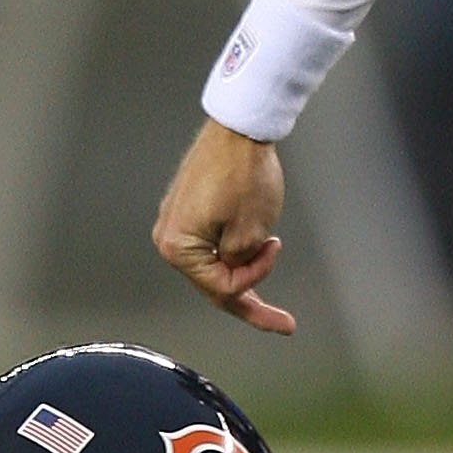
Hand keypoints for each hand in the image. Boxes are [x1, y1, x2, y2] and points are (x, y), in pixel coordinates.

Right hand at [152, 118, 293, 333]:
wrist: (240, 128)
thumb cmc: (244, 175)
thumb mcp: (250, 232)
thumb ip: (241, 263)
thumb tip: (235, 267)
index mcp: (178, 246)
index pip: (220, 287)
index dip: (254, 278)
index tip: (275, 248)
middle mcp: (169, 237)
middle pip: (213, 283)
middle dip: (250, 298)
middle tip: (283, 324)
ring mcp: (178, 222)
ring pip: (215, 263)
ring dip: (245, 268)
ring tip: (272, 256)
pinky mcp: (190, 209)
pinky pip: (212, 242)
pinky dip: (236, 249)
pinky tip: (258, 249)